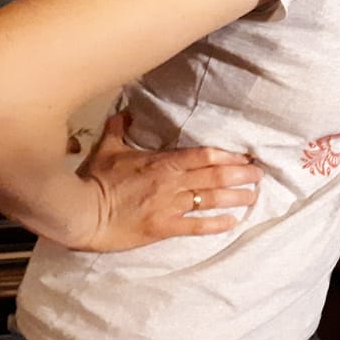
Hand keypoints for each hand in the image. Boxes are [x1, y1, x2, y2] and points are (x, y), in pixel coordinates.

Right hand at [72, 113, 262, 250]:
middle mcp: (171, 182)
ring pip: (210, 199)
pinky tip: (233, 222)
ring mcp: (169, 205)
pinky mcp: (163, 227)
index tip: (245, 156)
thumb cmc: (93, 180)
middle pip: (214, 176)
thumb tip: (122, 112)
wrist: (80, 213)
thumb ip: (118, 130)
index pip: (204, 156)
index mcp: (162, 162)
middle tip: (259, 174)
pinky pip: (195, 226)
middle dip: (240, 174)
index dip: (228, 157)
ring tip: (254, 196)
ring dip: (235, 197)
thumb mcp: (107, 150)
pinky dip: (216, 224)